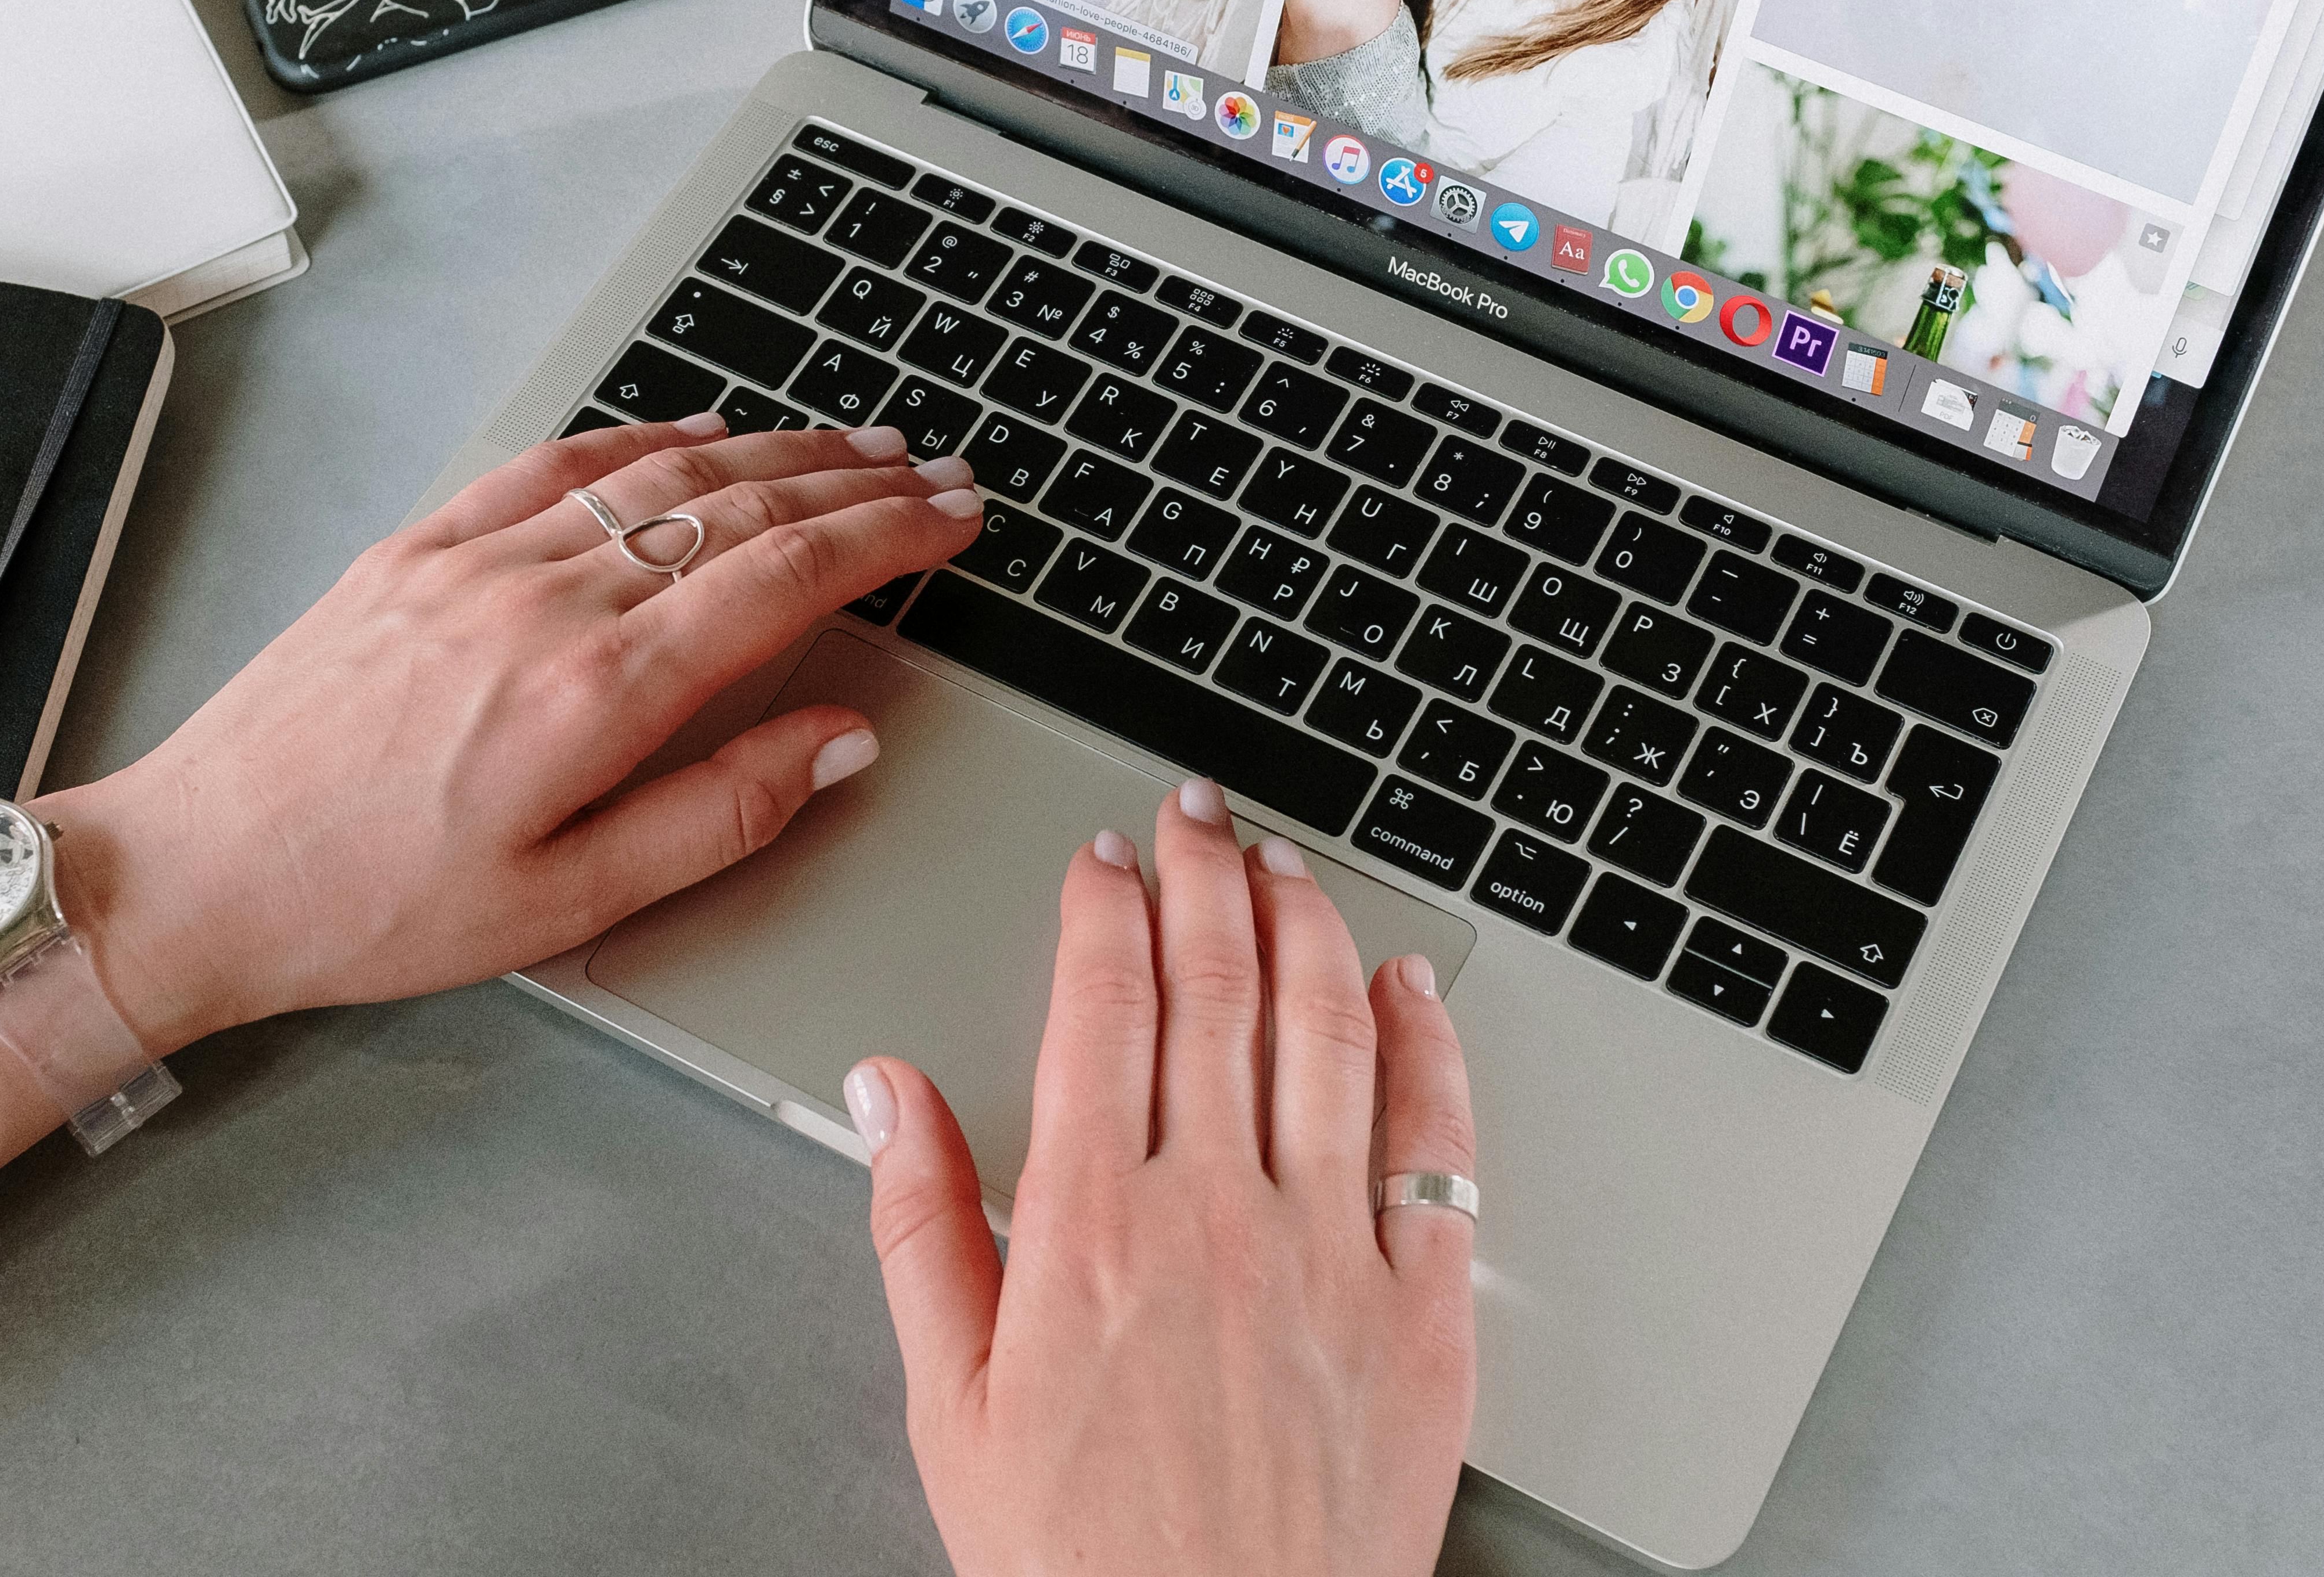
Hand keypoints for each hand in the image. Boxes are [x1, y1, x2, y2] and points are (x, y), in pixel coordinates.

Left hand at [56, 414, 982, 1050]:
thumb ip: (720, 813)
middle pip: (739, 506)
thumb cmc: (371, 907)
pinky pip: (551, 465)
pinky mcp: (415, 550)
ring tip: (849, 441)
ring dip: (771, 447)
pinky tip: (693, 429)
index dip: (887, 535)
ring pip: (657, 472)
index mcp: (595, 692)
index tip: (949, 516)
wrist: (196, 871)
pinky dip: (640, 436)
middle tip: (933, 472)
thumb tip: (835, 740)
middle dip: (855, 480)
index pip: (784, 575)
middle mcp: (542, 601)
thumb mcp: (570, 904)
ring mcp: (474, 561)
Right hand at [850, 780, 1476, 1576]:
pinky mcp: (1422, 1313)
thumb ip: (915, 1225)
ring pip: (1329, 1032)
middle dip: (1205, 876)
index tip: (1101, 862)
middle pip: (1217, 986)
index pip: (1099, 1004)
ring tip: (1286, 868)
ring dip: (1309, 925)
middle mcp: (1215, 1216)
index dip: (1102, 909)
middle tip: (1195, 820)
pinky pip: (1439, 1144)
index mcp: (1089, 1229)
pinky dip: (1429, 1044)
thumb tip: (884, 1088)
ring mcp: (1329, 1256)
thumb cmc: (1080, 1565)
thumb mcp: (948, 1405)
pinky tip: (1410, 988)